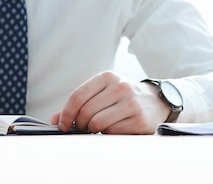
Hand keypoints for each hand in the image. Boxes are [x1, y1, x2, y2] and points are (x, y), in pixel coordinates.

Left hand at [50, 71, 169, 133]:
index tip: (62, 124)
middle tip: (81, 127)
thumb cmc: (123, 97)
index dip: (66, 113)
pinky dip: (107, 134)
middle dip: (79, 124)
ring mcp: (131, 103)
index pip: (78, 96)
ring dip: (92, 130)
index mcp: (107, 77)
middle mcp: (120, 87)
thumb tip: (55, 119)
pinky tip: (112, 129)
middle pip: (85, 111)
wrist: (156, 101)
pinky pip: (112, 132)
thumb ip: (79, 103)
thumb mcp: (103, 92)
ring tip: (96, 128)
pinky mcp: (139, 120)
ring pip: (97, 123)